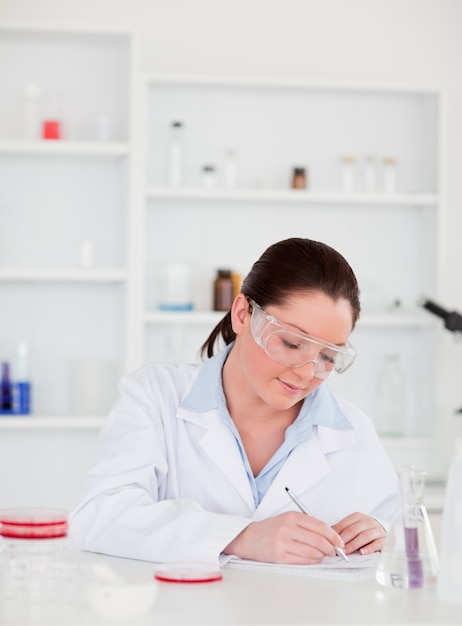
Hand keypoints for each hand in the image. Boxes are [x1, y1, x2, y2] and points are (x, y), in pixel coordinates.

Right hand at [223, 512, 343, 563]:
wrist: (249, 538)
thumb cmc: (271, 529)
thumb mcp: (288, 519)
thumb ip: (307, 525)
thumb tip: (330, 536)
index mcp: (292, 516)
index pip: (320, 526)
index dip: (333, 536)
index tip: (339, 542)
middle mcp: (288, 528)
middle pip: (318, 540)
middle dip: (331, 548)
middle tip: (334, 552)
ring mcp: (283, 542)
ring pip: (312, 552)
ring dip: (322, 556)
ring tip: (323, 555)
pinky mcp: (280, 556)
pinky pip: (303, 561)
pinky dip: (312, 561)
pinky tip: (313, 559)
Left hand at [332, 512, 385, 554]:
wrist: (385, 530)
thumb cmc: (366, 529)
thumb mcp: (355, 526)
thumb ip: (344, 530)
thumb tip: (329, 536)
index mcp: (358, 516)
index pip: (345, 524)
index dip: (336, 533)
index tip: (330, 541)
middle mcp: (368, 521)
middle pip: (353, 530)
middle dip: (343, 540)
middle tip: (337, 549)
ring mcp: (377, 530)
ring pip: (364, 536)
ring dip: (353, 544)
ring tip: (346, 552)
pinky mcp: (384, 539)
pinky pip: (377, 543)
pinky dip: (369, 548)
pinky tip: (362, 552)